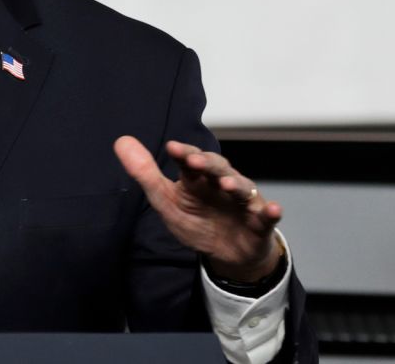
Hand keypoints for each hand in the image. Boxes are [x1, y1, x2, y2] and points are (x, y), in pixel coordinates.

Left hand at [114, 136, 280, 281]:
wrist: (226, 253)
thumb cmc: (196, 221)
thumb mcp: (166, 201)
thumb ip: (145, 174)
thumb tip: (121, 141)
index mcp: (198, 178)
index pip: (191, 160)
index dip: (184, 153)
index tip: (172, 148)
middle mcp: (222, 183)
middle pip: (218, 169)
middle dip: (208, 164)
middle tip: (196, 161)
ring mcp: (242, 202)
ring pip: (242, 189)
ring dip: (236, 185)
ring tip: (227, 185)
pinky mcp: (259, 223)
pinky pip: (266, 216)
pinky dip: (271, 212)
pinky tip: (273, 208)